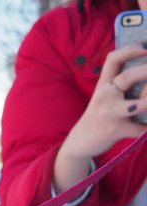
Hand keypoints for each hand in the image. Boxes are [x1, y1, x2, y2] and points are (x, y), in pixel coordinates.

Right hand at [55, 43, 146, 190]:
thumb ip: (122, 84)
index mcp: (104, 84)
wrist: (81, 142)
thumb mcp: (105, 97)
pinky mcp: (116, 130)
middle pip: (128, 77)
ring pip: (139, 105)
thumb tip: (145, 75)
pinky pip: (140, 128)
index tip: (146, 47)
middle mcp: (105, 96)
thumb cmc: (101, 115)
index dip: (130, 50)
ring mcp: (110, 114)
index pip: (113, 60)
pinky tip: (146, 126)